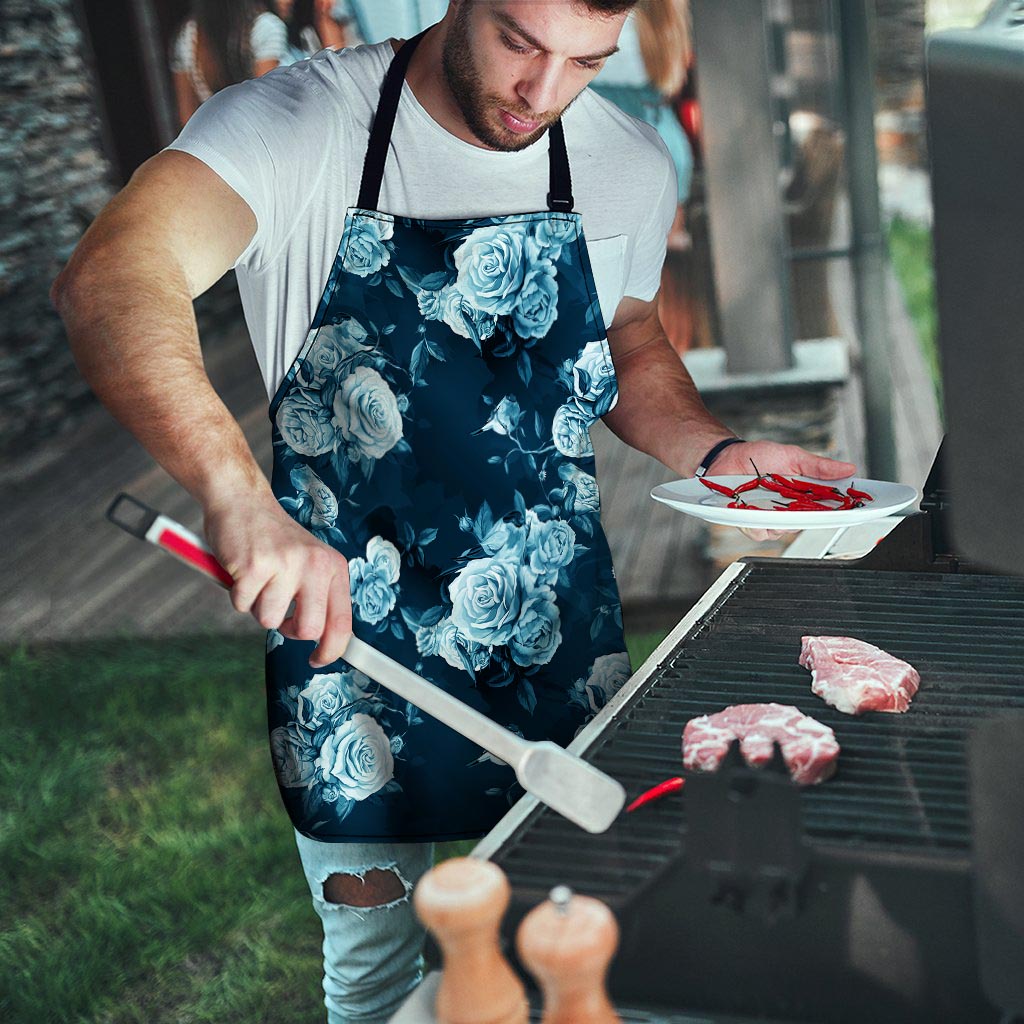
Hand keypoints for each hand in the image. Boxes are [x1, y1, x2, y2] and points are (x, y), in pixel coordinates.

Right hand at [203, 493, 351, 668]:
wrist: (242, 501)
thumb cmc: (274, 539)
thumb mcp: (309, 562)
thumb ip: (318, 596)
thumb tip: (323, 641)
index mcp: (333, 567)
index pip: (342, 621)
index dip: (332, 649)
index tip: (318, 660)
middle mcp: (315, 565)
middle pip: (309, 629)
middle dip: (289, 630)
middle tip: (279, 612)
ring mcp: (285, 564)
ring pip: (269, 620)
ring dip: (258, 606)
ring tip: (258, 578)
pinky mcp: (254, 566)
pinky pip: (242, 605)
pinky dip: (237, 594)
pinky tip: (242, 570)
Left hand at [707, 440, 856, 542]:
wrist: (727, 458)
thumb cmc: (759, 456)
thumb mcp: (793, 456)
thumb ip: (819, 466)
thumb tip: (848, 468)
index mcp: (804, 495)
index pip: (829, 508)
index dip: (843, 511)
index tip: (856, 509)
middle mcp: (789, 510)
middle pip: (808, 523)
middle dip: (809, 516)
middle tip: (803, 502)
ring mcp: (770, 518)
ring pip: (784, 531)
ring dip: (779, 518)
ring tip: (769, 499)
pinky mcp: (751, 523)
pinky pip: (760, 532)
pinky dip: (757, 522)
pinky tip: (751, 508)